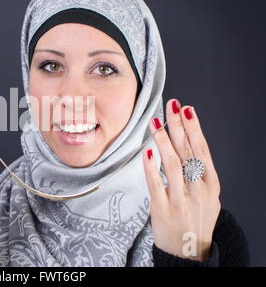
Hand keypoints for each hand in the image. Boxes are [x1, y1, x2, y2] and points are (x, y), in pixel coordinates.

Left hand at [142, 99, 220, 260]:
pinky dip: (151, 167)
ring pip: (173, 164)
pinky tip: (147, 151)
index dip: (194, 128)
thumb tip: (188, 143)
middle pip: (188, 152)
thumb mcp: (208, 197)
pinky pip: (155, 184)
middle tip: (172, 105)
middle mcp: (199, 191)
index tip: (186, 110)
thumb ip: (200, 173)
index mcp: (211, 185)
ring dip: (164, 140)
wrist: (189, 252)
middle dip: (179, 126)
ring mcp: (181, 200)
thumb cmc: (196, 220)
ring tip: (156, 122)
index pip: (202, 150)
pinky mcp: (162, 209)